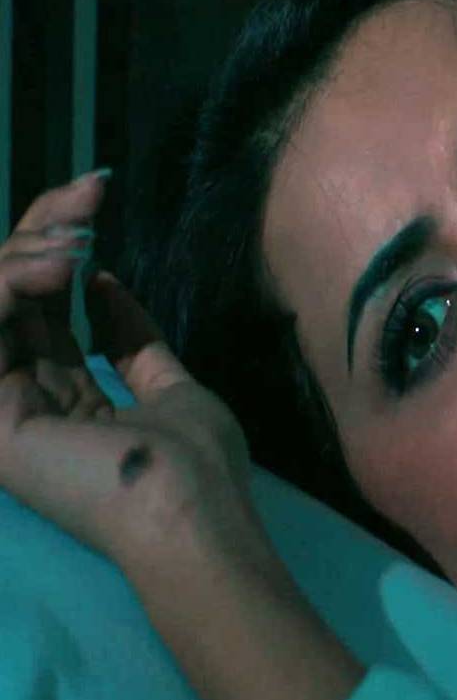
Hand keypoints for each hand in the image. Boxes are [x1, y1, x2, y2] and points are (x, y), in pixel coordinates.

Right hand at [0, 175, 363, 699]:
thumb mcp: (170, 385)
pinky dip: (8, 285)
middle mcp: (24, 399)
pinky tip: (57, 266)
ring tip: (79, 236)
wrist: (193, 508)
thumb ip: (132, 340)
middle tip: (91, 191)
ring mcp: (2, 409)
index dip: (60, 247)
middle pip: (13, 295)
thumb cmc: (195, 460)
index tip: (97, 193)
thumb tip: (103, 285)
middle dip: (46, 229)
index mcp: (64, 399)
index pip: (42, 309)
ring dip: (28, 249)